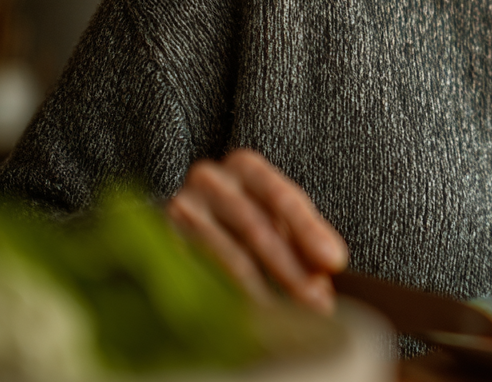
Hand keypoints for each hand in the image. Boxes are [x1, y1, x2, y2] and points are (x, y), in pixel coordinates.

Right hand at [166, 148, 348, 313]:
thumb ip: (300, 238)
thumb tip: (323, 279)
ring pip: (226, 255)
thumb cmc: (241, 220)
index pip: (282, 197)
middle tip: (318, 303)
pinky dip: (226, 300)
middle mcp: (209, 181)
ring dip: (263, 292)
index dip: (309, 231)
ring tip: (289, 320)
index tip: (334, 263)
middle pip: (256, 227)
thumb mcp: (274, 218)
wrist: (181, 220)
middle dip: (291, 269)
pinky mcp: (157, 243)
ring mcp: (179, 210)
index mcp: (245, 167)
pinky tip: (248, 323)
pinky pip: (197, 275)